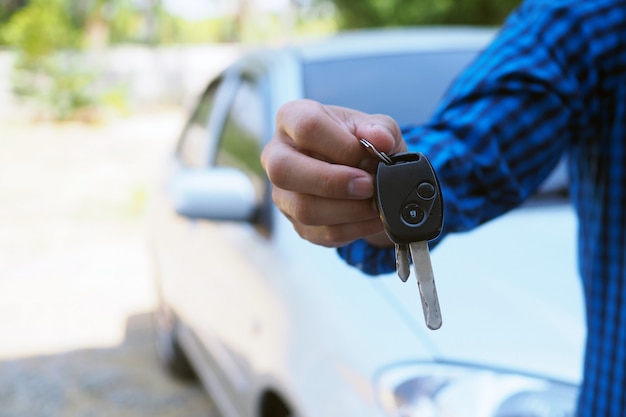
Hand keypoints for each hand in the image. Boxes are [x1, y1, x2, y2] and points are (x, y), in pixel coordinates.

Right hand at [261, 99, 405, 247]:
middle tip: (368, 185)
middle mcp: (276, 155)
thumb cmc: (360, 142)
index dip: (342, 146)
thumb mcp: (377, 127)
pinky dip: (354, 228)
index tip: (369, 157)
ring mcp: (282, 192)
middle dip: (333, 182)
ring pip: (303, 208)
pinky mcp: (295, 222)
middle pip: (283, 170)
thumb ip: (381, 130)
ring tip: (376, 203)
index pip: (306, 127)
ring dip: (349, 210)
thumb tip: (380, 139)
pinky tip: (372, 218)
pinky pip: (321, 232)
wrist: (362, 171)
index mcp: (292, 119)